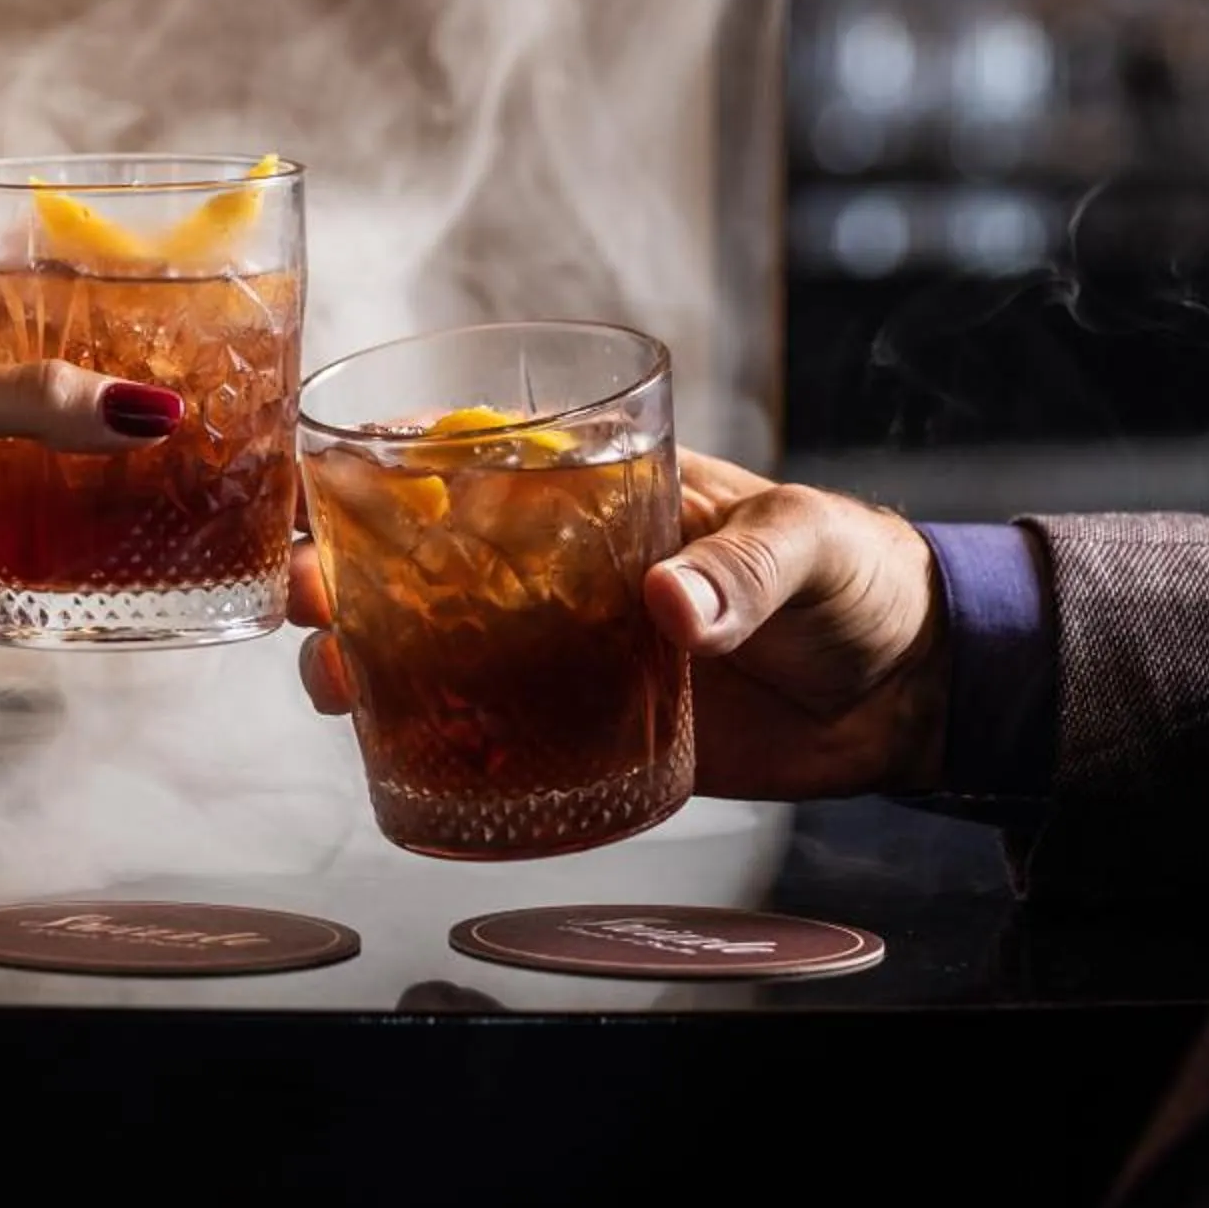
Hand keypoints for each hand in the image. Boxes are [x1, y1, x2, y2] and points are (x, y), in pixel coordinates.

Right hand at [289, 458, 948, 801]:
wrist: (907, 693)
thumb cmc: (859, 579)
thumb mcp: (806, 545)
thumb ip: (742, 571)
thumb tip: (672, 608)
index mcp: (600, 490)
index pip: (473, 454)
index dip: (385, 458)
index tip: (321, 475)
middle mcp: (559, 568)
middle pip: (422, 557)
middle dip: (341, 568)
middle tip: (301, 593)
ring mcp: (564, 650)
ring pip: (434, 646)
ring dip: (366, 658)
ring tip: (332, 682)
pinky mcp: (587, 728)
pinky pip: (491, 737)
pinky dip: (433, 744)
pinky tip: (391, 753)